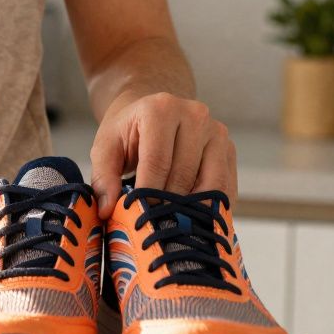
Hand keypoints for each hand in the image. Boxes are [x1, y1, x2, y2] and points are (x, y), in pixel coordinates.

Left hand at [89, 92, 236, 217]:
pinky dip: (210, 206)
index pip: (157, 161)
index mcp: (160, 110)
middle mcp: (194, 115)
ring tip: (172, 222)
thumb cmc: (128, 132)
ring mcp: (217, 131)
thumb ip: (103, 178)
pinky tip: (193, 216)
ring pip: (211, 183)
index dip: (148, 193)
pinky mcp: (230, 149)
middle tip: (153, 223)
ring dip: (191, 208)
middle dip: (166, 203)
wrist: (154, 113)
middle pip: (184, 174)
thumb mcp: (106, 149)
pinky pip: (225, 186)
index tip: (139, 214)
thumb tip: (107, 210)